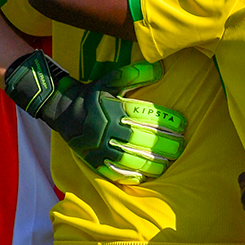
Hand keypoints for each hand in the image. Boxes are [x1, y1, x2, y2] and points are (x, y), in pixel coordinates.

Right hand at [4, 50, 186, 184]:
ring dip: (152, 163)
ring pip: (131, 159)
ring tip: (167, 163)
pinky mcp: (94, 160)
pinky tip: (146, 176)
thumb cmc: (92, 95)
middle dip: (165, 145)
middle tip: (181, 147)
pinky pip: (115, 172)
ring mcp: (100, 147)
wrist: (62, 110)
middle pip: (142, 140)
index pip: (146, 117)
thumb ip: (134, 74)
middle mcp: (108, 130)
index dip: (167, 122)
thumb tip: (160, 68)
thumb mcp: (110, 80)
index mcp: (114, 110)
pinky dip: (132, 175)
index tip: (183, 125)